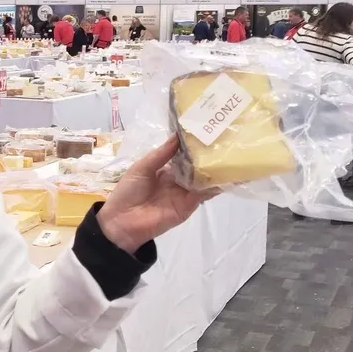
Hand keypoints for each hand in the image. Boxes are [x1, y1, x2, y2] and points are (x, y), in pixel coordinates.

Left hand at [97, 136, 218, 253]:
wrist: (122, 221)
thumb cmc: (128, 191)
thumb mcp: (142, 167)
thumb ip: (161, 154)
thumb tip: (178, 135)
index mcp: (166, 170)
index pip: (184, 156)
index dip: (193, 146)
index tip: (206, 130)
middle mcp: (178, 181)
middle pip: (196, 167)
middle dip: (208, 156)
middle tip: (225, 139)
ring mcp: (184, 193)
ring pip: (203, 179)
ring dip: (215, 170)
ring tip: (231, 155)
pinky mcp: (188, 206)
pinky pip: (203, 195)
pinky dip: (213, 186)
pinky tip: (225, 176)